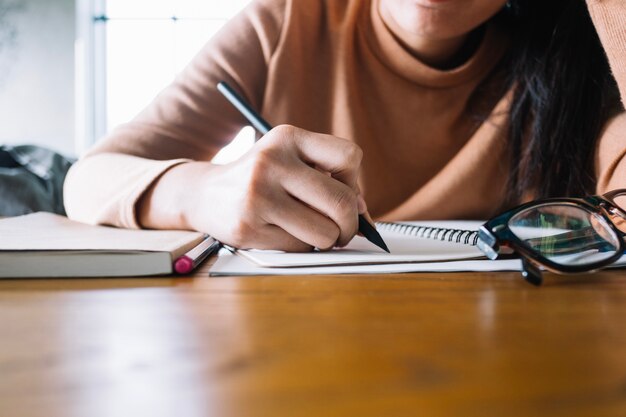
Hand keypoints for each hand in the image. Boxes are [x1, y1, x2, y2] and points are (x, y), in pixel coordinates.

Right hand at [153, 125, 366, 250]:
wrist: (204, 193)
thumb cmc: (260, 178)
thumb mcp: (290, 161)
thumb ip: (328, 178)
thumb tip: (363, 213)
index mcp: (286, 137)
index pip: (348, 156)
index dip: (355, 182)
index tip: (345, 193)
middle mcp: (271, 161)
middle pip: (342, 202)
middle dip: (351, 224)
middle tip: (344, 230)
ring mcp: (257, 195)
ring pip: (325, 232)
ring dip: (327, 239)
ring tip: (312, 231)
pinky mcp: (247, 227)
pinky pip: (299, 247)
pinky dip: (300, 246)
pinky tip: (282, 233)